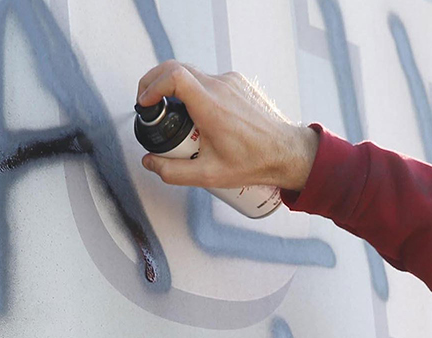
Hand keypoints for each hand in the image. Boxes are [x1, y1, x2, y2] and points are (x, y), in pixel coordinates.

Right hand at [135, 61, 319, 190]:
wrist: (287, 152)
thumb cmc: (254, 162)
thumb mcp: (208, 175)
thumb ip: (173, 171)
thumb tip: (150, 162)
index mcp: (211, 107)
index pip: (173, 77)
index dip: (152, 85)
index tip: (144, 102)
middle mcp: (221, 88)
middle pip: (176, 68)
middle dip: (155, 82)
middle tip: (146, 100)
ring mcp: (231, 82)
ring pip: (192, 73)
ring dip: (174, 87)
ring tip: (171, 111)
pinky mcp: (238, 82)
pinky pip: (208, 79)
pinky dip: (194, 89)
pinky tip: (196, 112)